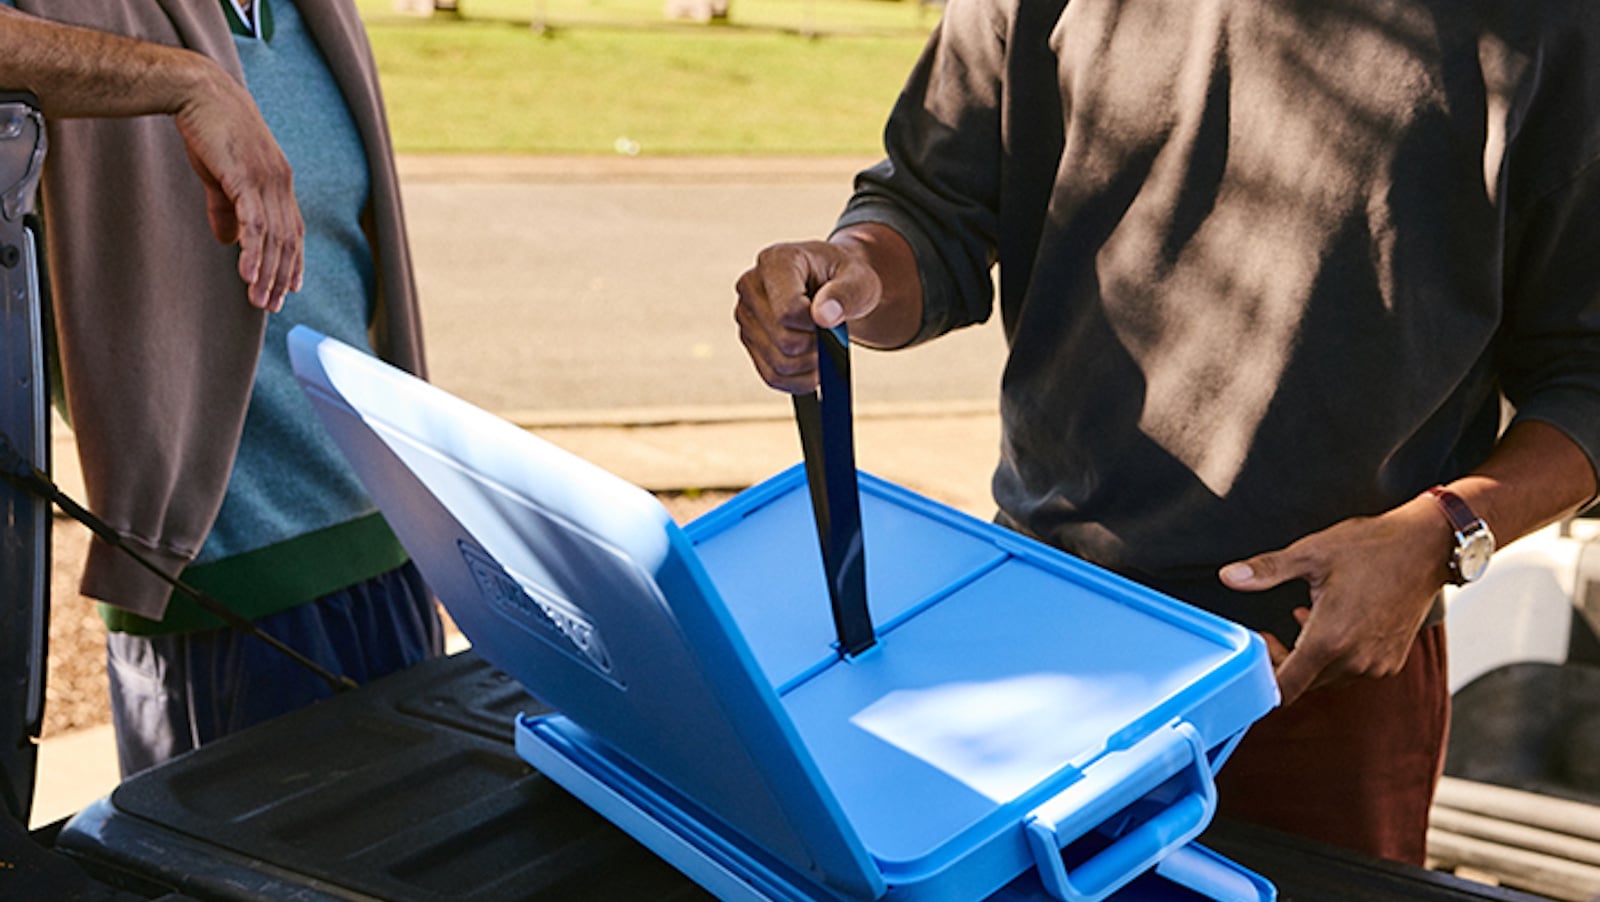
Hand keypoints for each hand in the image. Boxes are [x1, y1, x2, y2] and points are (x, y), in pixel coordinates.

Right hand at [171, 65, 303, 312]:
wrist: (200, 92)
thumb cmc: (210, 130)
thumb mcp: (221, 175)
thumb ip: (227, 209)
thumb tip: (228, 240)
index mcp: (279, 182)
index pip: (293, 230)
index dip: (294, 261)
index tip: (290, 289)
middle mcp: (281, 183)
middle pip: (287, 241)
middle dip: (281, 277)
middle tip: (272, 306)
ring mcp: (267, 180)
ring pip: (273, 238)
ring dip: (267, 273)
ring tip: (259, 300)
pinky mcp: (246, 177)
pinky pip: (253, 223)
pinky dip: (253, 252)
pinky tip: (248, 275)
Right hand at [734, 239, 885, 393]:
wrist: (832, 284)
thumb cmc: (845, 277)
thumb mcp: (860, 279)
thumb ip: (846, 294)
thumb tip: (823, 318)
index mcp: (775, 261)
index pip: (788, 311)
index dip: (817, 326)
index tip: (832, 317)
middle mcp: (751, 286)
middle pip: (785, 341)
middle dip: (818, 346)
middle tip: (832, 332)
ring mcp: (746, 315)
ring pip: (779, 365)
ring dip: (811, 365)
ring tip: (825, 345)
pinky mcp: (749, 339)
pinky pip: (772, 377)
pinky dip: (800, 380)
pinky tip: (815, 366)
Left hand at [1218, 494, 1450, 705]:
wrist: (1429, 547)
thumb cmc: (1372, 547)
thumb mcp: (1311, 553)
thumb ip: (1267, 571)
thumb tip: (1228, 577)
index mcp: (1330, 640)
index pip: (1285, 688)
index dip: (1263, 677)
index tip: (1258, 649)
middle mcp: (1355, 661)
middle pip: (1304, 683)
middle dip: (1283, 661)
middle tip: (1273, 631)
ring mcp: (1376, 664)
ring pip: (1327, 677)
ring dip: (1310, 656)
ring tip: (1306, 615)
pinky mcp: (1392, 661)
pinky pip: (1353, 670)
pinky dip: (1336, 654)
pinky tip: (1334, 622)